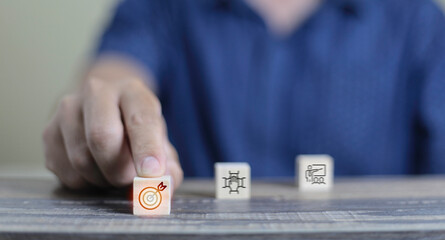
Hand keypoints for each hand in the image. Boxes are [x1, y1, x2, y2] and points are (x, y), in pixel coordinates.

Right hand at [42, 57, 182, 189]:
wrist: (105, 110)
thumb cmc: (137, 132)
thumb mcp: (160, 143)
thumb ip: (168, 167)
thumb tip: (162, 186)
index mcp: (132, 91)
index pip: (140, 120)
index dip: (147, 149)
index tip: (152, 173)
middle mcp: (97, 92)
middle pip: (102, 137)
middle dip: (119, 169)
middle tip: (130, 179)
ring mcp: (68, 110)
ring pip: (82, 159)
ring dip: (104, 179)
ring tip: (115, 171)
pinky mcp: (48, 132)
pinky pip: (67, 173)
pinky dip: (87, 183)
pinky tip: (96, 170)